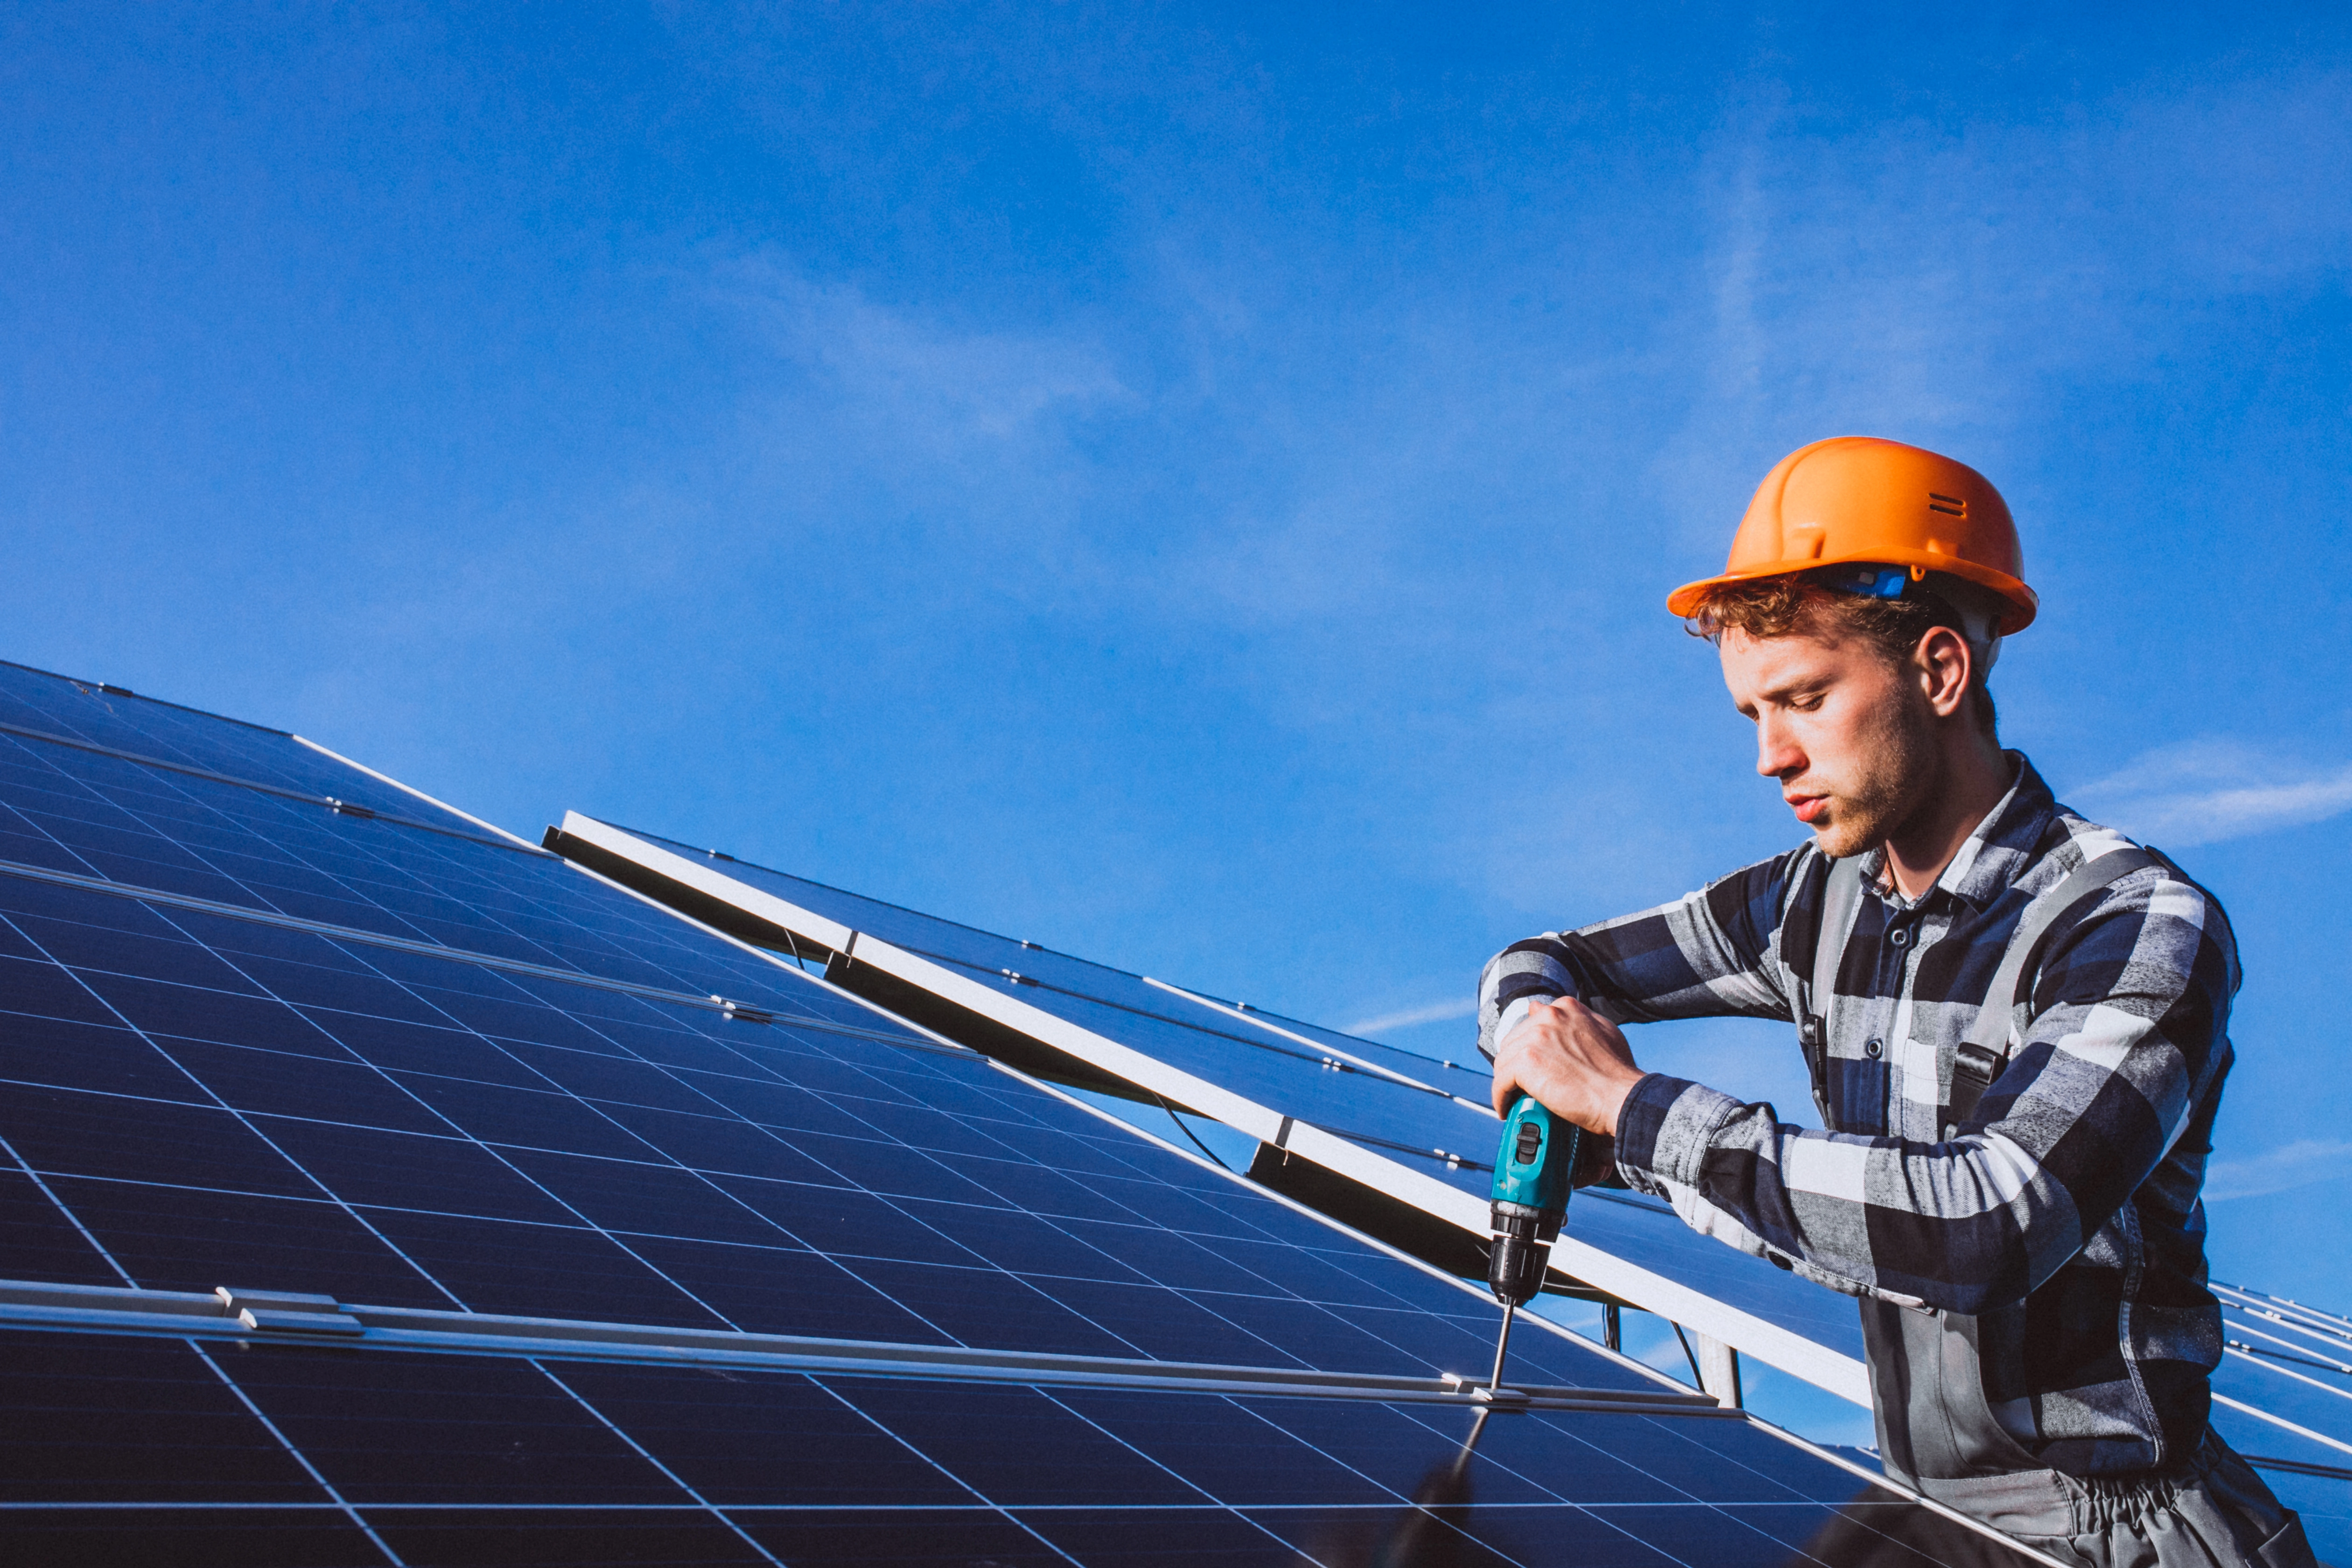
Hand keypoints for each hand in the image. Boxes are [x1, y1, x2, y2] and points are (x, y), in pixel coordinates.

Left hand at [1490, 996, 1645, 1138]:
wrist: (1622, 1097)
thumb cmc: (1618, 1073)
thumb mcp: (1605, 1033)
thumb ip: (1579, 1021)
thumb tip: (1550, 1011)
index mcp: (1566, 1008)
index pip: (1533, 1024)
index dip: (1530, 1047)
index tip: (1532, 1065)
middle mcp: (1549, 1016)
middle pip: (1515, 1041)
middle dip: (1515, 1064)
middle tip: (1521, 1085)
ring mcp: (1536, 1037)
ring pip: (1504, 1060)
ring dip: (1506, 1081)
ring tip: (1512, 1098)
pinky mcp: (1526, 1061)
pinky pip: (1501, 1081)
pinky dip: (1500, 1097)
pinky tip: (1505, 1108)